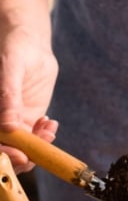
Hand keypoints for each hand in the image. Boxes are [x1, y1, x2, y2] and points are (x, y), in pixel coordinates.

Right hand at [0, 22, 58, 172]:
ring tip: (49, 128)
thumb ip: (8, 96)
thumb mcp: (10, 69)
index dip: (2, 153)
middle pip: (4, 150)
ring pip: (21, 148)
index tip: (20, 154)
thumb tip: (9, 127)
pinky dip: (45, 137)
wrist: (30, 44)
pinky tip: (50, 123)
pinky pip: (35, 138)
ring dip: (37, 146)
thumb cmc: (14, 49)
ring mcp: (11, 123)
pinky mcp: (26, 120)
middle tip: (40, 150)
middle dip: (22, 156)